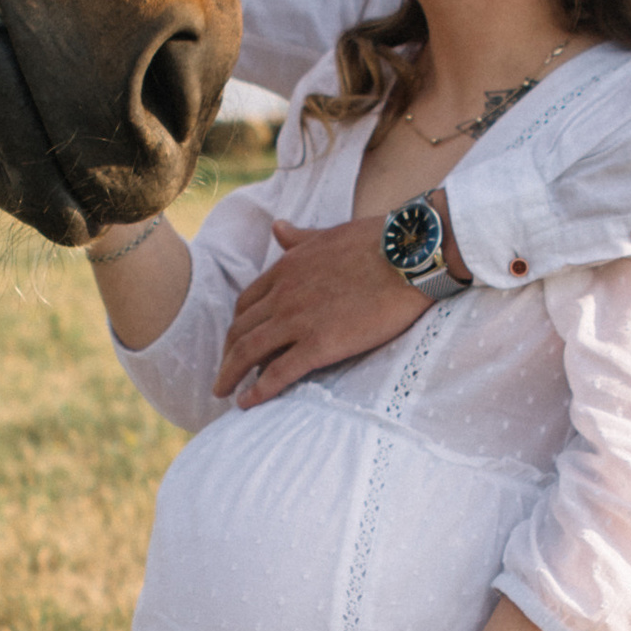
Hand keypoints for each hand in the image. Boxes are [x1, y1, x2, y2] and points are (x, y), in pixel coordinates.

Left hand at [215, 216, 440, 404]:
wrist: (408, 256)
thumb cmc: (378, 242)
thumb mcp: (328, 234)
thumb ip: (299, 238)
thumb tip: (277, 227)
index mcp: (285, 269)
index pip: (247, 303)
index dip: (237, 326)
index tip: (235, 342)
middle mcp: (283, 295)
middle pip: (241, 330)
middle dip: (228, 354)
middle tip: (224, 373)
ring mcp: (298, 320)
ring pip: (249, 353)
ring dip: (231, 375)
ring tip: (223, 392)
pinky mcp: (320, 345)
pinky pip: (278, 373)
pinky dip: (258, 391)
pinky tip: (247, 403)